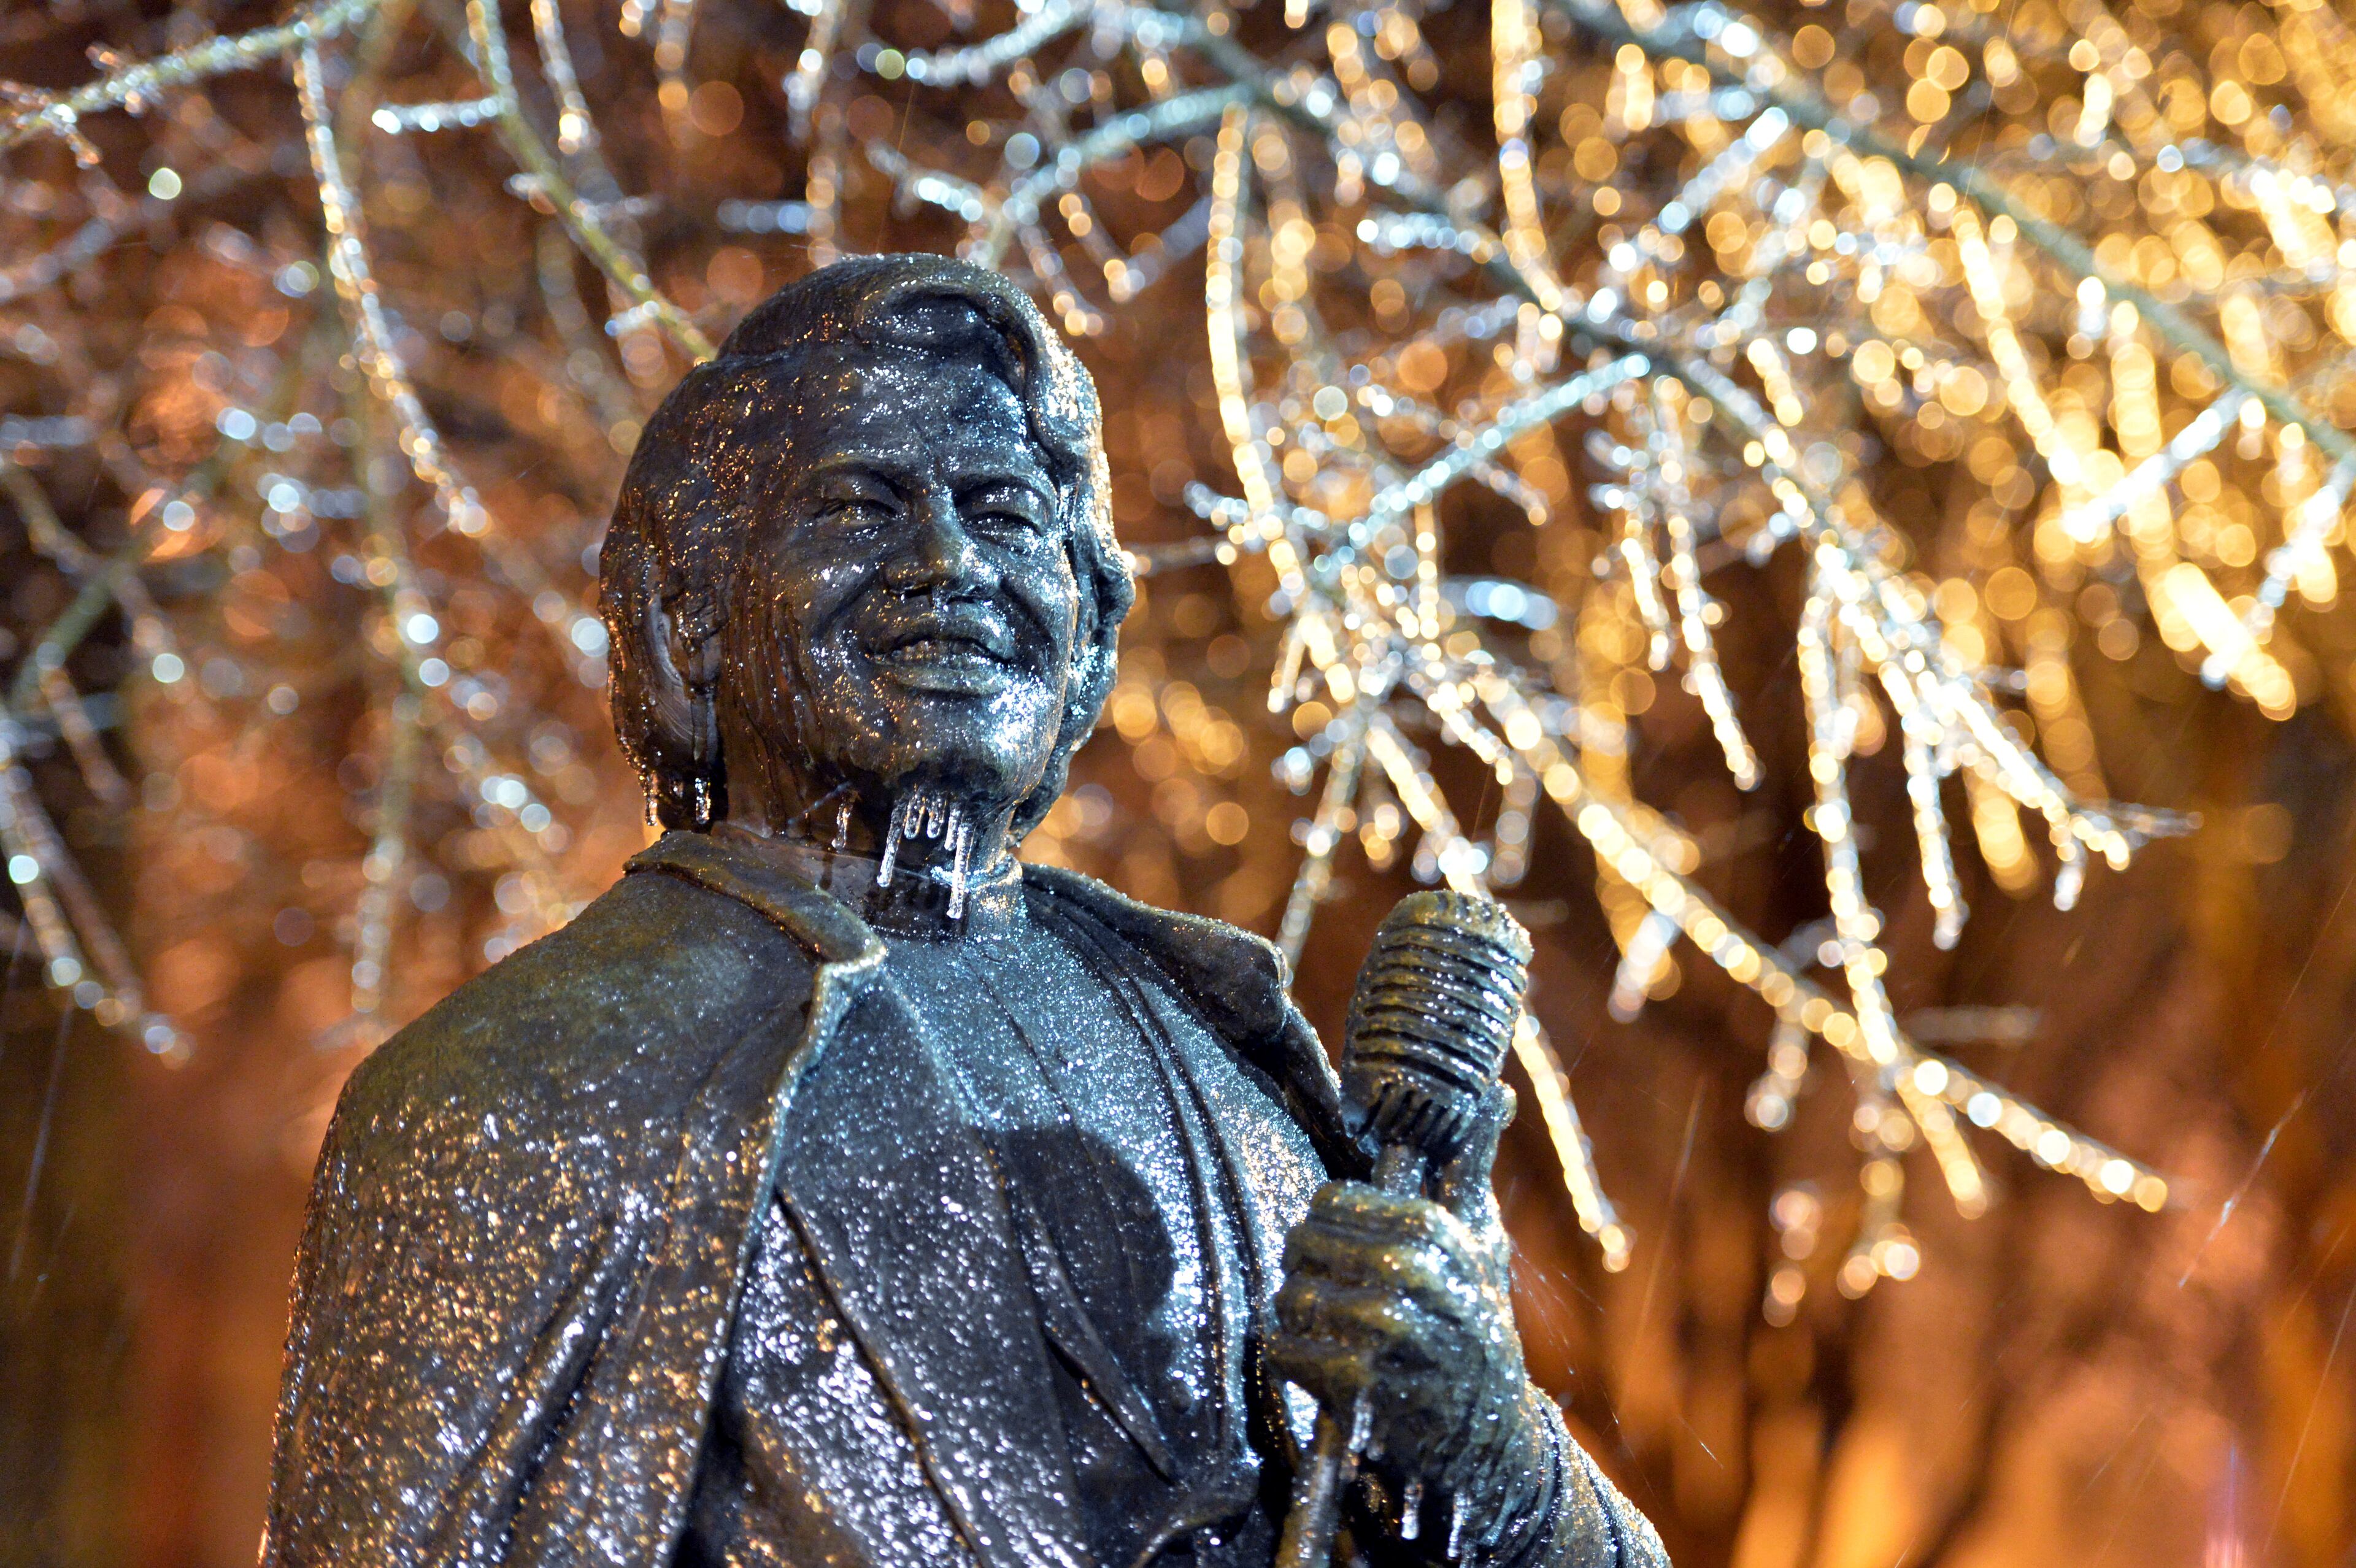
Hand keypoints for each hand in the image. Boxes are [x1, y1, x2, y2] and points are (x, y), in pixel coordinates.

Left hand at [1266, 1085, 1553, 1543]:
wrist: (1490, 1438)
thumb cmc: (1476, 1328)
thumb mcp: (1483, 1245)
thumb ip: (1472, 1167)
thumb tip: (1494, 1091)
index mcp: (1433, 1230)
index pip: (1331, 1199)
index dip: (1329, 1226)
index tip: (1348, 1250)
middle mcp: (1411, 1272)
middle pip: (1302, 1243)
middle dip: (1307, 1270)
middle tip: (1331, 1293)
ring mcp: (1385, 1329)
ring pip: (1290, 1294)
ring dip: (1297, 1315)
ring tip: (1330, 1330)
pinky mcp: (1359, 1383)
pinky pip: (1284, 1347)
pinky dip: (1291, 1356)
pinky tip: (1320, 1364)